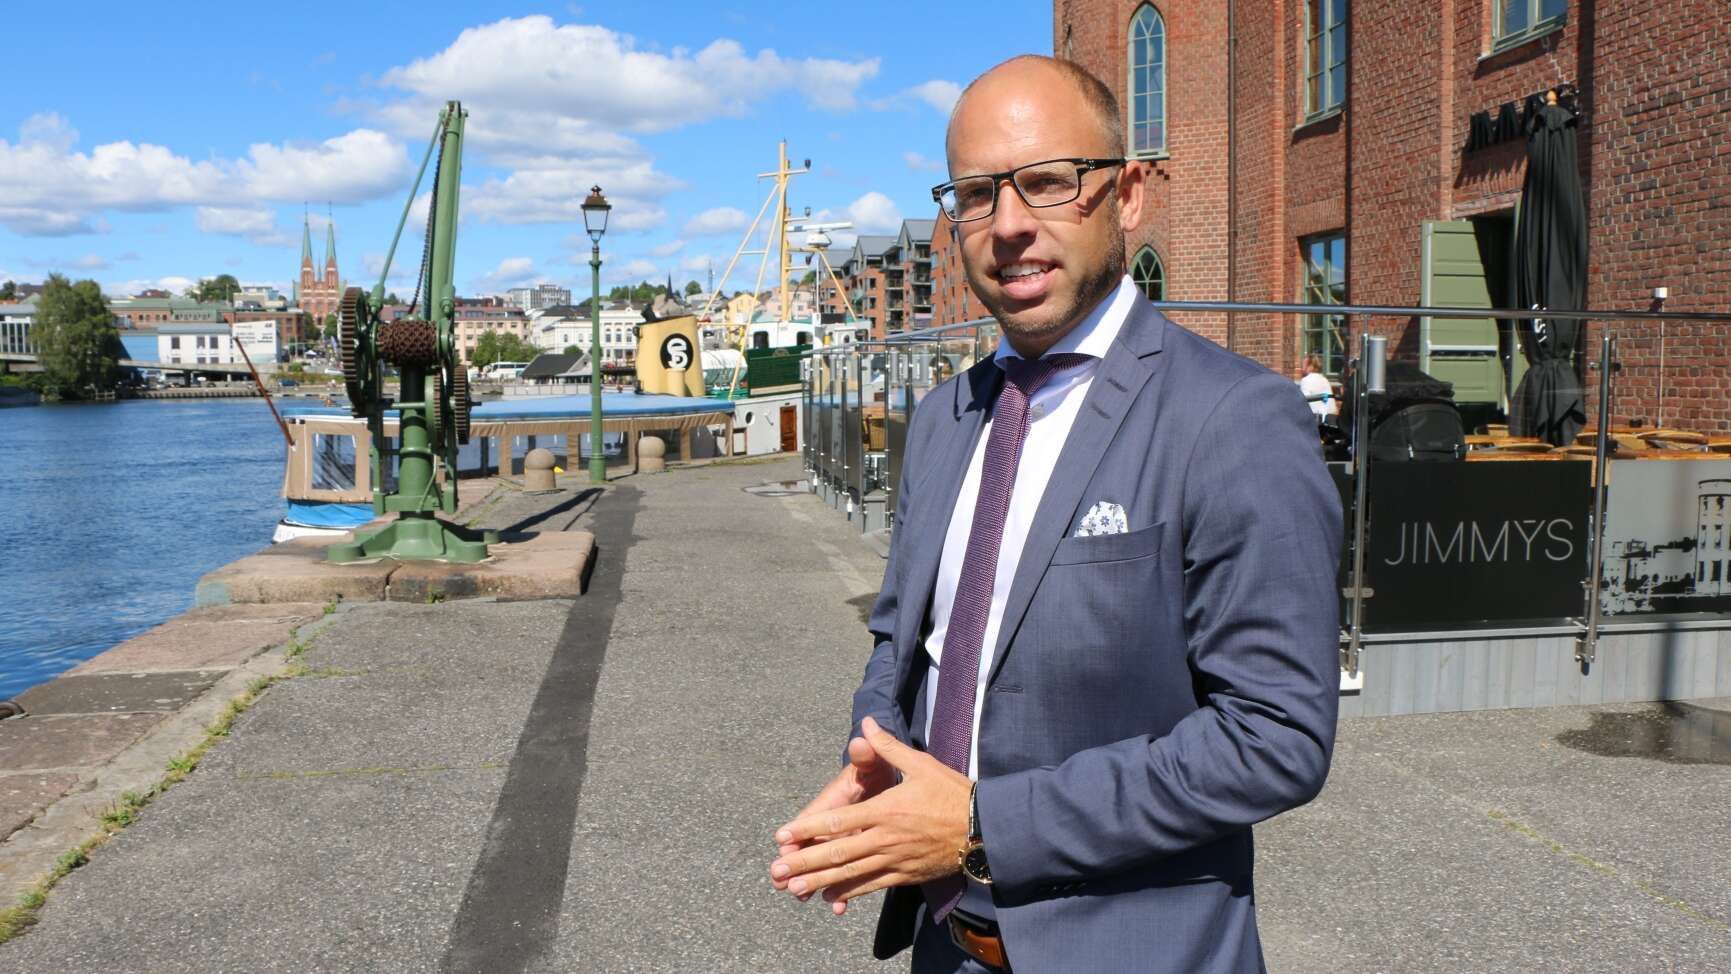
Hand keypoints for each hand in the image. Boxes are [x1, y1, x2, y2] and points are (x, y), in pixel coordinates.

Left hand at [770, 716, 970, 915]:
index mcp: (884, 810)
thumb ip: (887, 747)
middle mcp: (884, 838)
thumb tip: (866, 722)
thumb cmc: (951, 792)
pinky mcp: (905, 875)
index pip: (838, 821)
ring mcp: (893, 860)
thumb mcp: (920, 764)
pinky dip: (850, 893)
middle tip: (776, 870)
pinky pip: (872, 886)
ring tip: (793, 888)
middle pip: (836, 853)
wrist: (984, 828)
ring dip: (820, 882)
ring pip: (850, 874)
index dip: (808, 829)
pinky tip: (831, 898)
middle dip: (804, 862)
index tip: (783, 835)